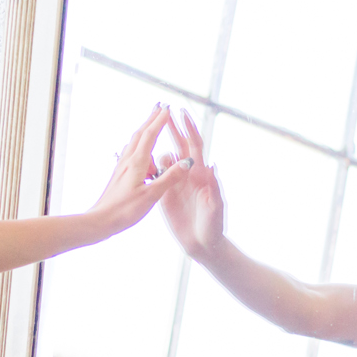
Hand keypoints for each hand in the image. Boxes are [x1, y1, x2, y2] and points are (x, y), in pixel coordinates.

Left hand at [85, 104, 185, 236]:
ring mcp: (122, 167)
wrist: (100, 221)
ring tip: (153, 126)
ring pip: (135, 143)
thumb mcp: (151, 195)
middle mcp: (128, 161)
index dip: (159, 121)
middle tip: (160, 107)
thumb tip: (187, 163)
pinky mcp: (119, 175)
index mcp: (137, 163)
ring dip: (145, 132)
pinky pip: (132, 155)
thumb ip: (169, 178)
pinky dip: (140, 147)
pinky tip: (140, 152)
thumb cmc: (125, 210)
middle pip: (140, 134)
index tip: (168, 108)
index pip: (150, 136)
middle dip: (151, 120)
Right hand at [158, 108, 225, 258]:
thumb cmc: (214, 227)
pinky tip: (140, 160)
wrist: (203, 245)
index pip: (195, 146)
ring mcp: (176, 184)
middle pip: (179, 146)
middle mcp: (189, 175)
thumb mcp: (216, 207)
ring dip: (158, 149)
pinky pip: (157, 176)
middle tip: (162, 111)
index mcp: (201, 175)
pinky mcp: (165, 195)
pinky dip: (150, 166)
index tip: (183, 112)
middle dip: (172, 128)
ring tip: (148, 141)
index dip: (189, 128)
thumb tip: (212, 166)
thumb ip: (214, 188)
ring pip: (165, 159)